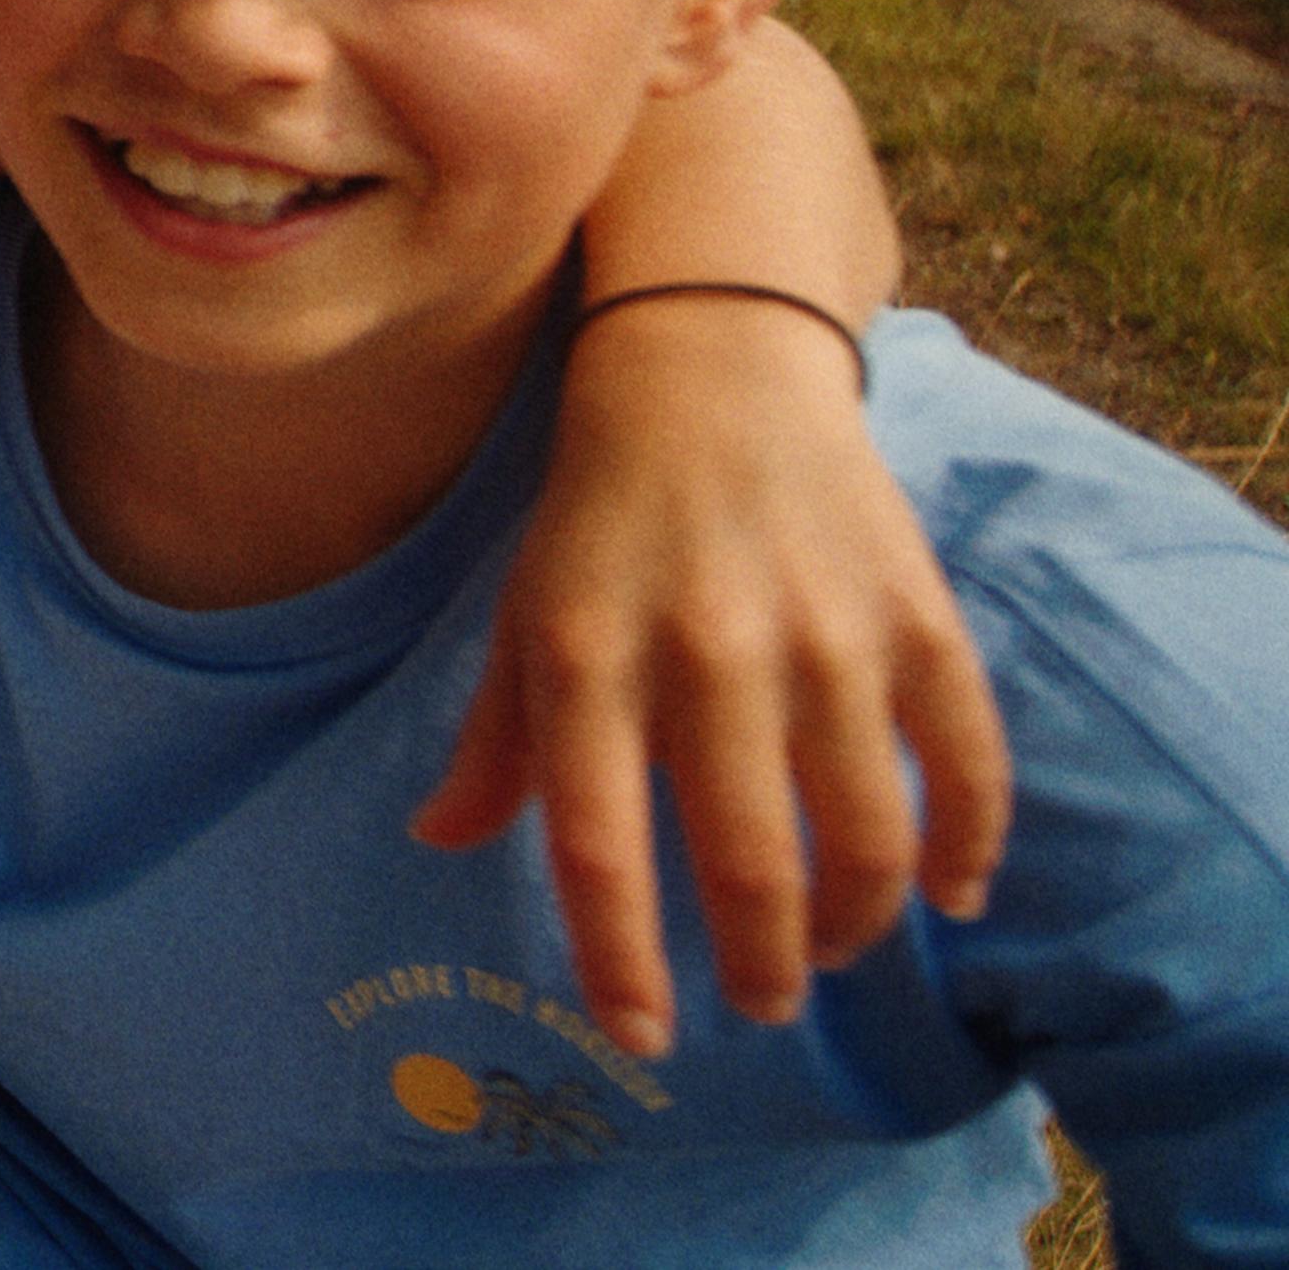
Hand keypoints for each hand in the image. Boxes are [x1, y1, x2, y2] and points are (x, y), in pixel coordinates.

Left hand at [416, 296, 1009, 1061]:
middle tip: (763, 1000)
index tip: (646, 1036)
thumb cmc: (598, 521)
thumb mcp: (523, 617)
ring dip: (855, 921)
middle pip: (748, 862)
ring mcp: (822, 633)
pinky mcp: (915, 613)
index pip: (596, 847)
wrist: (710, 371)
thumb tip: (438, 843)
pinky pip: (965, 760)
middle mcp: (705, 651)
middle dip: (760, 963)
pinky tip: (951, 895)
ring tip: (831, 949)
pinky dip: (969, 846)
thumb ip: (495, 741)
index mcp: (586, 659)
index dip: (620, 960)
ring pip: (865, 833)